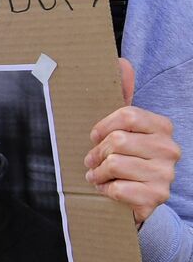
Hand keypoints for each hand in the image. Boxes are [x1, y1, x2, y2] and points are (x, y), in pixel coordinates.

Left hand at [85, 58, 180, 224]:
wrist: (137, 199)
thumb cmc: (125, 158)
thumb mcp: (122, 128)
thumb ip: (122, 96)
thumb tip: (121, 62)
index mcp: (162, 127)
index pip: (127, 115)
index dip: (103, 127)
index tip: (94, 137)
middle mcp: (170, 149)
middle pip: (118, 140)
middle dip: (96, 153)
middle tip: (91, 161)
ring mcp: (166, 174)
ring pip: (114, 164)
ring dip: (98, 173)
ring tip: (98, 176)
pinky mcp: (156, 197)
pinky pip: (118, 188)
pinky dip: (105, 190)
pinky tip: (107, 189)